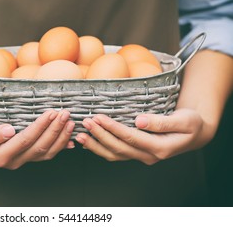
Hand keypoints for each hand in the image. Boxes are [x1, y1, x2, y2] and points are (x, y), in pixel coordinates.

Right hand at [0, 109, 74, 168]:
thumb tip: (9, 130)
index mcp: (0, 156)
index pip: (25, 140)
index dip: (40, 127)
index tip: (51, 112)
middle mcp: (13, 161)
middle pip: (40, 147)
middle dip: (55, 130)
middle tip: (65, 113)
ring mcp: (20, 160)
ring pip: (46, 153)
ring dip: (60, 138)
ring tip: (70, 122)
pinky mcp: (25, 157)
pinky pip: (45, 155)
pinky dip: (59, 146)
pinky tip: (70, 139)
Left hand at [75, 109, 212, 164]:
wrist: (194, 133)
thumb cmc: (191, 124)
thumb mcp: (184, 120)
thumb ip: (161, 122)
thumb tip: (139, 121)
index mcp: (160, 148)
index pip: (131, 138)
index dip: (113, 128)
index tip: (98, 117)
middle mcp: (149, 155)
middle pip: (119, 148)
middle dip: (100, 135)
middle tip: (86, 122)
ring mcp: (142, 156)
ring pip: (114, 154)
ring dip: (96, 145)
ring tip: (80, 134)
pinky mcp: (136, 152)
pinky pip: (116, 154)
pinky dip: (100, 148)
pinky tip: (88, 141)